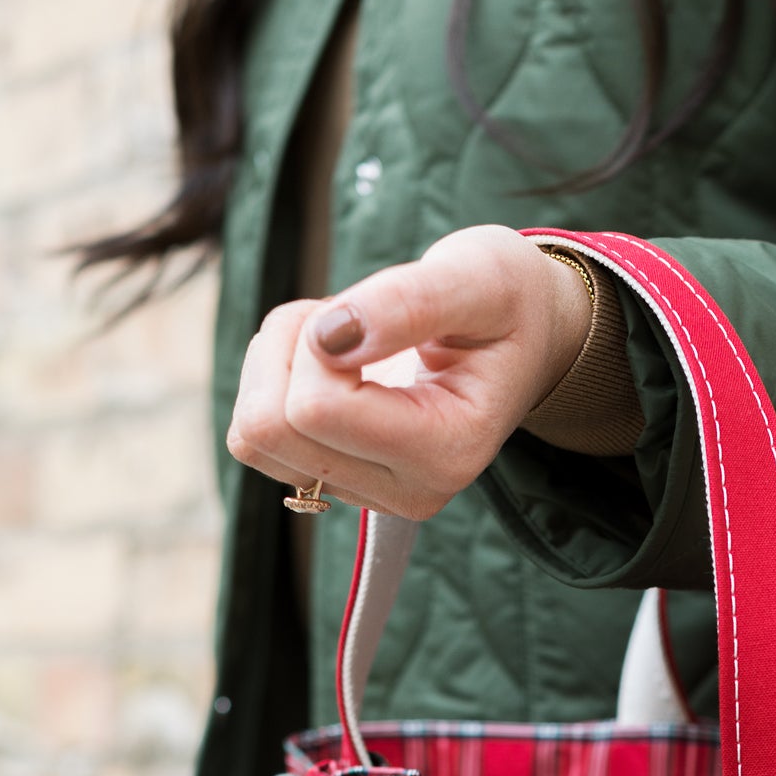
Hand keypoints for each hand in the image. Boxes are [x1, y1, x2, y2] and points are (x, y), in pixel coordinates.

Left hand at [226, 226, 593, 519]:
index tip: (365, 309)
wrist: (523, 337)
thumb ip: (408, 303)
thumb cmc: (507, 304)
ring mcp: (368, 496)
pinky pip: (255, 441)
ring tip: (343, 337)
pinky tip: (330, 365)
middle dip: (288, 347)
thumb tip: (328, 338)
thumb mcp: (477, 279)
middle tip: (347, 316)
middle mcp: (407, 492)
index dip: (314, 337)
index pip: (316, 408)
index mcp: (447, 452)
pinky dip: (273, 384)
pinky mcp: (336, 484)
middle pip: (271, 429)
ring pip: (253, 437)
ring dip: (275, 364)